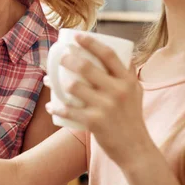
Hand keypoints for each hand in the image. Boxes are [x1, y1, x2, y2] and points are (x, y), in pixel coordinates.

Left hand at [45, 34, 152, 168]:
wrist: (136, 149)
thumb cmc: (132, 117)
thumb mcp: (135, 92)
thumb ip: (126, 74)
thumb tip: (118, 53)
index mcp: (127, 81)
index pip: (108, 54)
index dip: (91, 42)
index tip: (76, 36)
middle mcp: (118, 91)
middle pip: (86, 67)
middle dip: (68, 58)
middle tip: (59, 57)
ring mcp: (106, 107)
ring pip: (73, 87)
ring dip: (57, 82)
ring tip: (48, 81)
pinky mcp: (95, 122)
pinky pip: (69, 111)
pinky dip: (56, 107)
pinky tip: (50, 105)